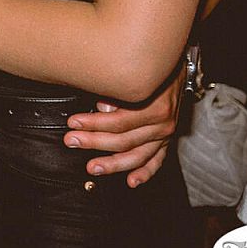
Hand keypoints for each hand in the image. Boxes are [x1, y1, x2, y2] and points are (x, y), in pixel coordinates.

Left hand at [64, 66, 181, 186]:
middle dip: (95, 142)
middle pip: (124, 140)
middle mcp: (162, 124)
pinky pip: (156, 161)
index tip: (73, 123)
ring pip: (137, 156)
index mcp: (155, 107)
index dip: (93, 123)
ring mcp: (165, 135)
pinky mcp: (166, 140)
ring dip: (114, 164)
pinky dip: (144, 173)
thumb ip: (117, 93)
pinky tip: (131, 181)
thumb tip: (101, 108)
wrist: (174, 66)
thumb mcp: (134, 76)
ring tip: (93, 168)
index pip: (119, 121)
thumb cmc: (150, 70)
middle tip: (72, 141)